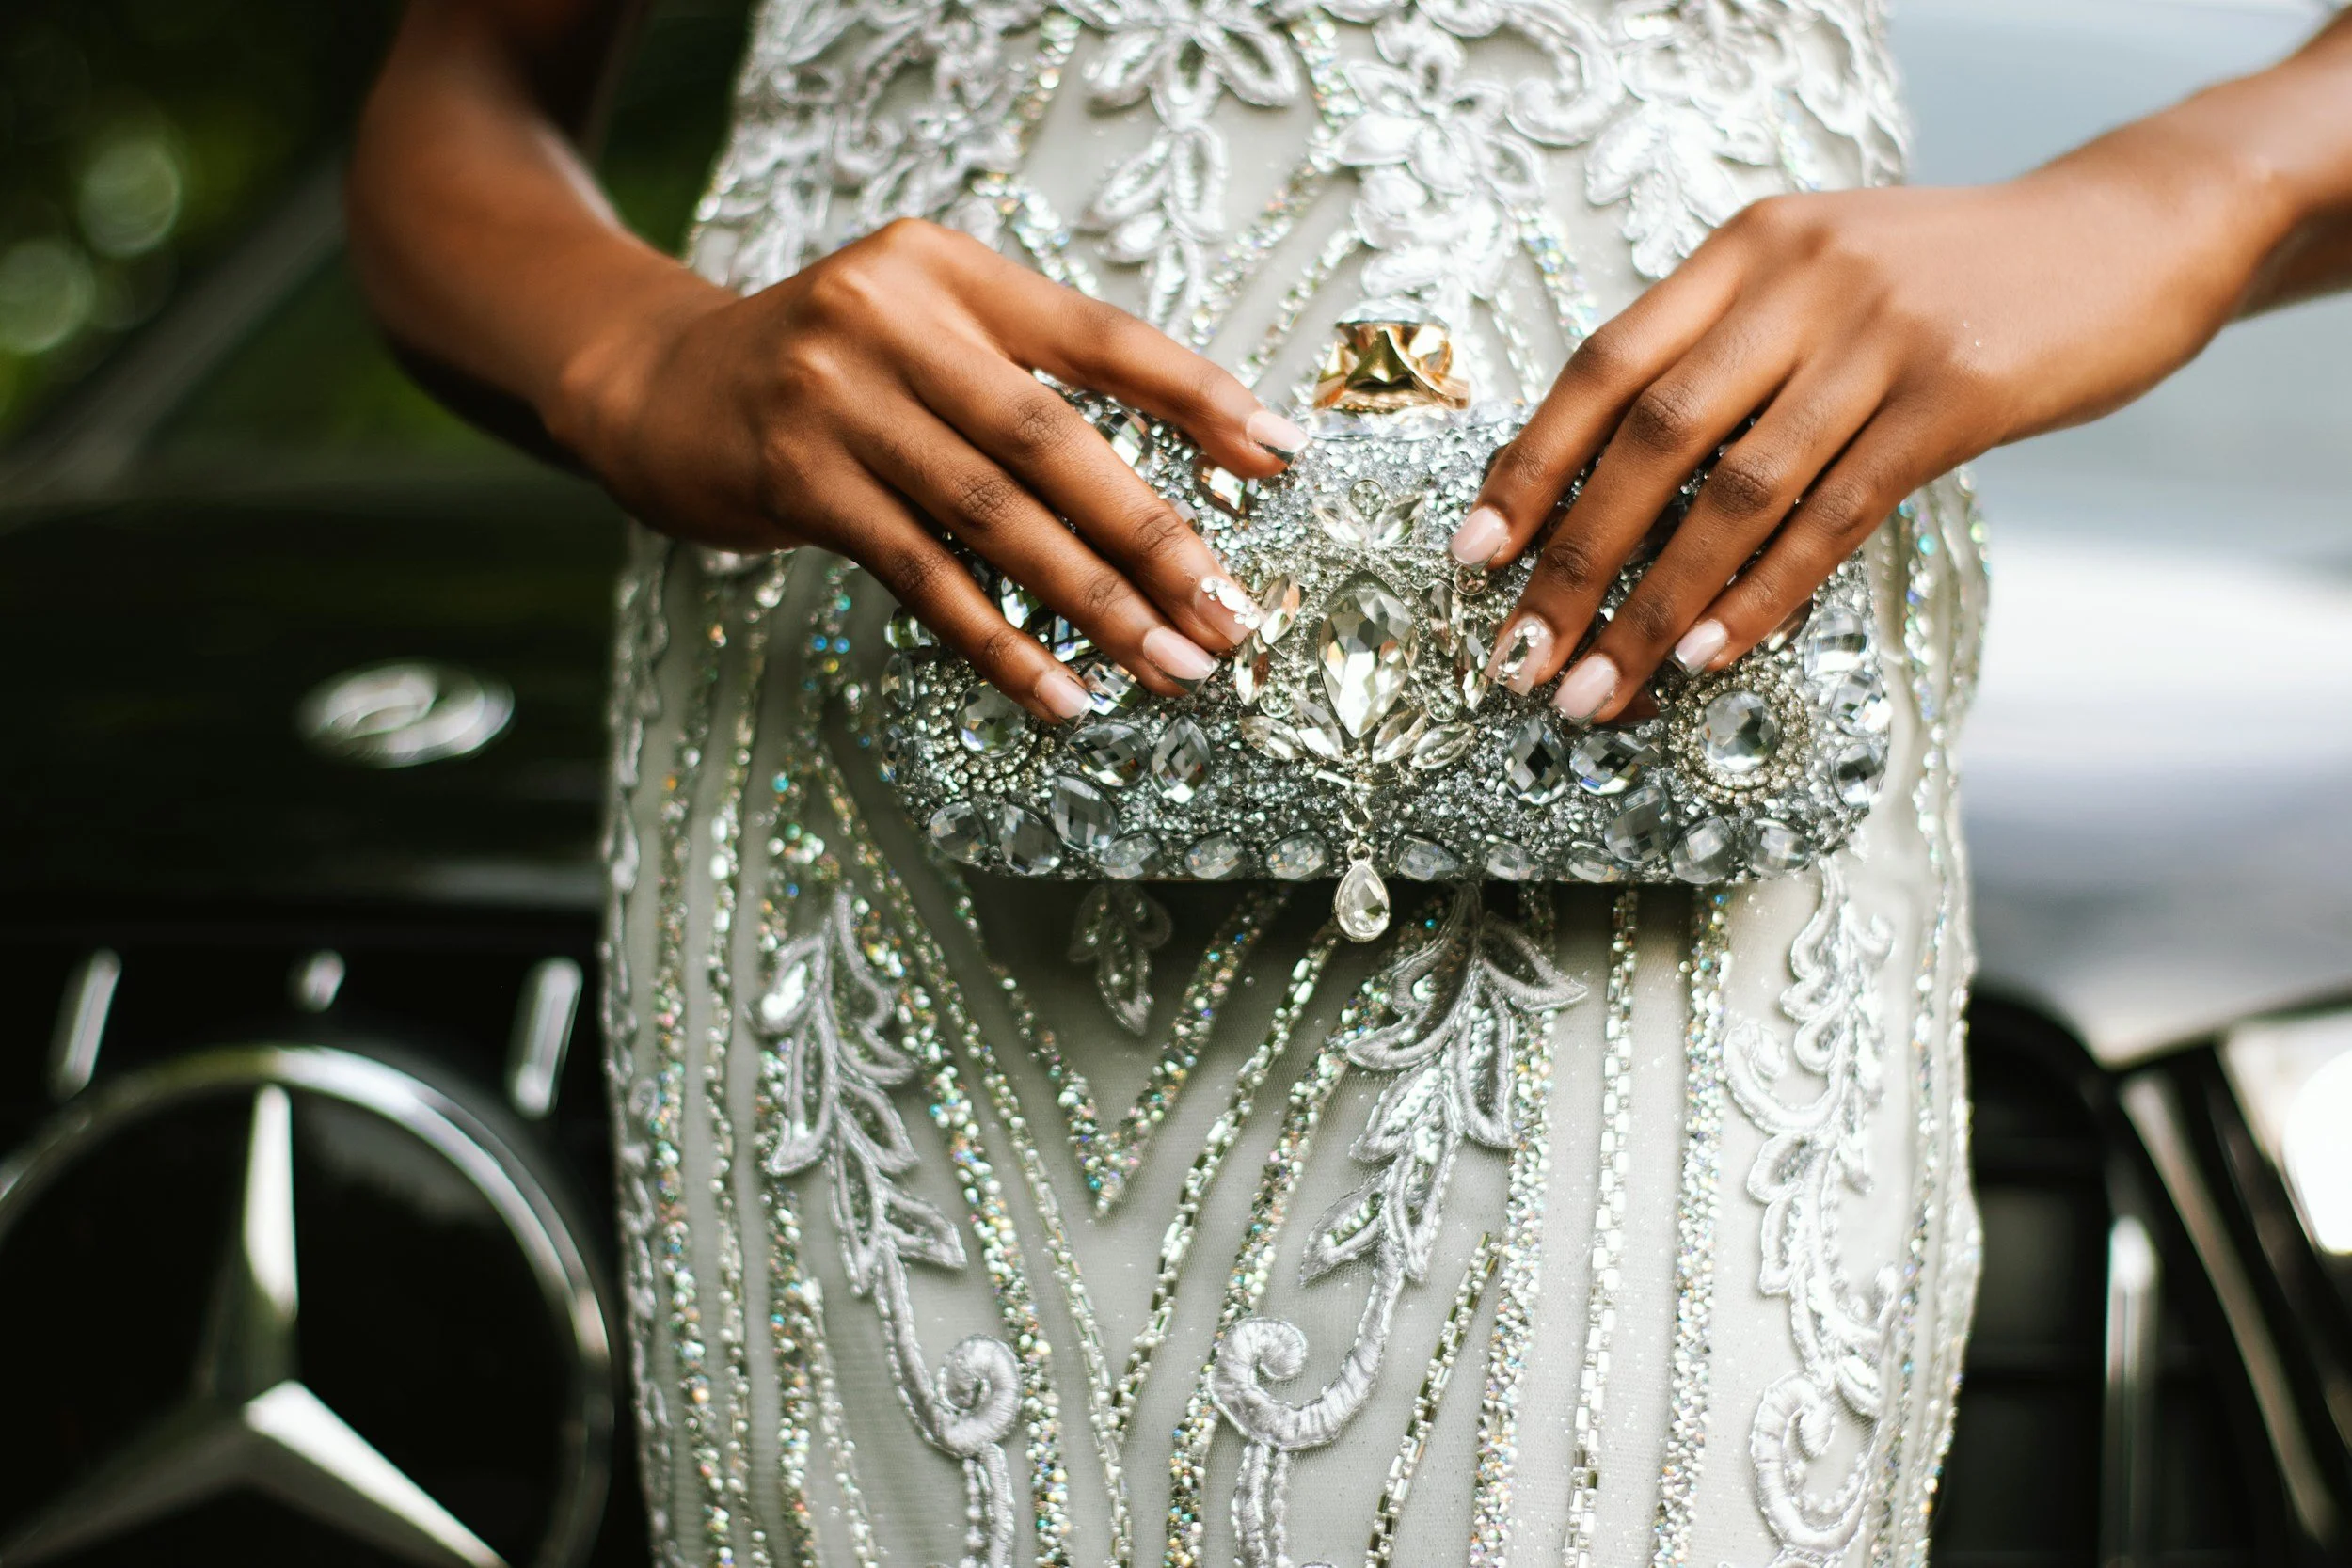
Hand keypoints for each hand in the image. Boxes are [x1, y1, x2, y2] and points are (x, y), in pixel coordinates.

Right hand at [551, 219, 1307, 720]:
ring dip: (1094, 604)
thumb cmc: (832, 373)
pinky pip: (922, 578)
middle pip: (1053, 440)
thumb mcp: (926, 336)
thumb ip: (1032, 382)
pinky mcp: (797, 480)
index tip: (1282, 459)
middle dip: (1155, 536)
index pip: (1099, 337)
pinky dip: (998, 643)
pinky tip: (1060, 693)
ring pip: (994, 517)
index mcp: (950, 270)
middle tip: (1232, 615)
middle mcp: (891, 318)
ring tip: (1170, 667)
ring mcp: (836, 398)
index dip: (1197, 396)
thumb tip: (1190, 476)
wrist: (660, 388)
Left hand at [1452, 162, 2280, 722]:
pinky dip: (1761, 594)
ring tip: (1596, 687)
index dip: (1529, 467)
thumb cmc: (1951, 277)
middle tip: (1519, 656)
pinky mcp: (1959, 396)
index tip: (1473, 557)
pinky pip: (1835, 516)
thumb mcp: (1819, 277)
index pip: (1603, 366)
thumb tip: (1607, 487)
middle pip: (1650, 437)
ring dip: (1653, 606)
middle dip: (1572, 561)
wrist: (2128, 233)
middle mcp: (1799, 280)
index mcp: (1745, 248)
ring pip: (1736, 493)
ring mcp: (1881, 336)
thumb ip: (1727, 355)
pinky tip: (1706, 657)